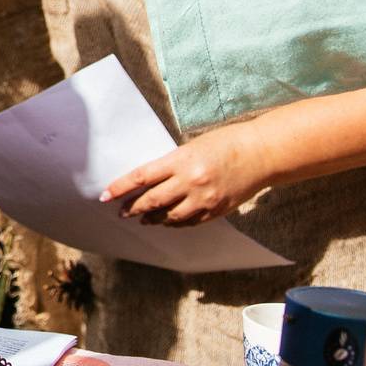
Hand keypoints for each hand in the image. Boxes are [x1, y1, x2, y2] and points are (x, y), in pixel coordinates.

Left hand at [100, 123, 275, 225]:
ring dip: (153, 218)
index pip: (141, 177)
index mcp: (181, 160)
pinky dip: (175, 223)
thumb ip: (172, 165)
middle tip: (122, 212)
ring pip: (169, 217)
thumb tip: (148, 181)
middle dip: (133, 208)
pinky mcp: (216, 210)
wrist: (260, 154)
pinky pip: (189, 222)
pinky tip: (168, 221)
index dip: (120, 188)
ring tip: (144, 218)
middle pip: (152, 200)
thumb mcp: (192, 147)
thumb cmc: (224, 143)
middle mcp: (190, 181)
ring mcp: (204, 198)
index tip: (105, 196)